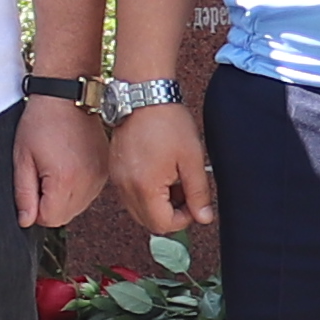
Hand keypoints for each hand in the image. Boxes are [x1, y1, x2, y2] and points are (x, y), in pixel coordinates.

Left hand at [11, 95, 106, 233]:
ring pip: (78, 207)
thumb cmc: (42, 122)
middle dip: (50, 203)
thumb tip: (26, 220)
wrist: (68, 97)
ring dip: (64, 196)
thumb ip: (24, 193)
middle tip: (42, 173)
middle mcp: (88, 182)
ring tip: (57, 166)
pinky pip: (89, 193)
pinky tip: (70, 165)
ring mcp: (100, 177)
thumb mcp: (22, 157)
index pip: (49, 219)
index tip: (32, 185)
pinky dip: (78, 187)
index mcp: (65, 180)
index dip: (35, 208)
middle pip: (64, 216)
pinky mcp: (106, 171)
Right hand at [110, 99, 215, 235]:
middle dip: (171, 213)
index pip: (163, 225)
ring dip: (159, 203)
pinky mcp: (115, 170)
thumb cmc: (167, 122)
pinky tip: (160, 171)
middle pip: (149, 221)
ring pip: (139, 209)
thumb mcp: (192, 159)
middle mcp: (126, 187)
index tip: (194, 203)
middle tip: (186, 191)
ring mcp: (117, 178)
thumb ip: (198, 193)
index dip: (184, 219)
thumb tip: (204, 217)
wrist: (144, 95)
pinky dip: (147, 191)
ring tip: (173, 178)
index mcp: (145, 187)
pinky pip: (131, 194)